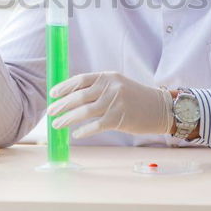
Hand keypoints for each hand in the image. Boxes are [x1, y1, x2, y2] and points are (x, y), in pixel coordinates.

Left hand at [47, 71, 172, 138]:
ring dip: (68, 118)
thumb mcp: (117, 85)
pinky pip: (96, 125)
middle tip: (50, 112)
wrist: (160, 108)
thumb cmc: (135, 98)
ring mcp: (115, 102)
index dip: (64, 87)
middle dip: (62, 105)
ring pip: (85, 111)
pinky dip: (84, 130)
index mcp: (108, 76)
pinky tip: (76, 134)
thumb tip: (71, 97)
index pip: (80, 79)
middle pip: (80, 96)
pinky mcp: (120, 118)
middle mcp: (111, 87)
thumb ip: (98, 88)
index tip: (52, 94)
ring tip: (57, 124)